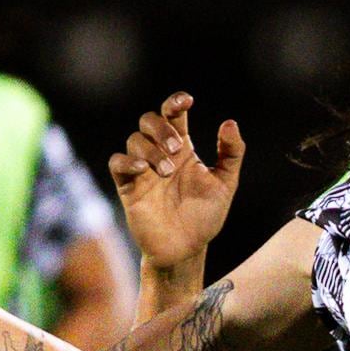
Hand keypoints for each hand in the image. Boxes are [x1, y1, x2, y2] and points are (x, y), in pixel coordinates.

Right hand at [108, 92, 243, 272]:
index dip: (176, 102)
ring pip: (134, 140)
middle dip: (160, 127)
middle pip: (148, 120)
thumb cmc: (205, 216)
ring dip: (150, 150)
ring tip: (167, 172)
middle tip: (176, 147)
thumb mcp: (226, 183)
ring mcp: (142, 170)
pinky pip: (117, 163)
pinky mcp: (128, 187)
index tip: (187, 101)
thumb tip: (230, 123)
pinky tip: (143, 169)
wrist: (187, 249)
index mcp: (182, 149)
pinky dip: (127, 161)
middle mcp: (160, 154)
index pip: (173, 115)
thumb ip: (231, 153)